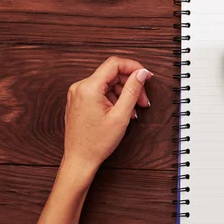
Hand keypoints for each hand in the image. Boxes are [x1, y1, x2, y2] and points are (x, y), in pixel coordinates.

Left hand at [63, 56, 152, 172]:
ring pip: (108, 84)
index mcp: (89, 88)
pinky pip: (100, 92)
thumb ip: (132, 90)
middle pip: (112, 74)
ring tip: (133, 111)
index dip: (134, 67)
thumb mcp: (121, 115)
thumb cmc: (96, 143)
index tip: (146, 76)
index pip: (114, 64)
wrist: (79, 160)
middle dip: (131, 85)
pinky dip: (114, 99)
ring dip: (124, 94)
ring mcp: (78, 94)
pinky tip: (122, 112)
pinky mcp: (79, 101)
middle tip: (143, 100)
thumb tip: (141, 73)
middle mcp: (80, 87)